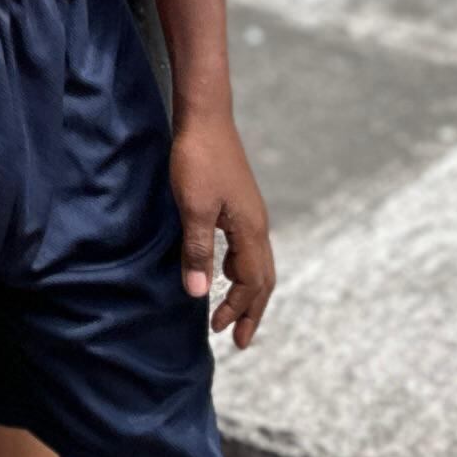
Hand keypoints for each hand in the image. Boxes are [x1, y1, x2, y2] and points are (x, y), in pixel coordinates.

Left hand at [168, 111, 274, 351]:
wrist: (205, 116)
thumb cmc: (198, 159)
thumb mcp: (193, 208)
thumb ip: (197, 251)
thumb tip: (199, 295)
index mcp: (251, 230)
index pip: (253, 283)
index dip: (239, 310)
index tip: (221, 333)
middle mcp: (257, 224)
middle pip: (263, 278)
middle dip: (251, 310)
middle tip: (239, 339)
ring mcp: (249, 213)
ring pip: (256, 263)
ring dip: (246, 291)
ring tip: (232, 311)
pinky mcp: (238, 202)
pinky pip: (246, 247)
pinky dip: (240, 268)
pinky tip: (224, 269)